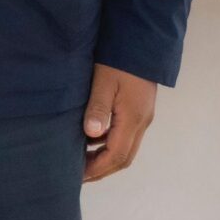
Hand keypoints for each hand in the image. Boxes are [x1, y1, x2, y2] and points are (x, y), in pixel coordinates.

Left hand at [81, 62, 158, 181]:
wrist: (142, 43)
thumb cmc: (120, 60)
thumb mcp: (104, 81)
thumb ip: (98, 108)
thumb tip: (92, 134)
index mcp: (133, 119)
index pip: (116, 155)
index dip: (97, 168)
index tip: (77, 176)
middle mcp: (141, 123)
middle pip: (124, 158)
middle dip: (101, 169)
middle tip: (78, 175)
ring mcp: (142, 117)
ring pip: (126, 148)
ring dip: (105, 158)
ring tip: (80, 161)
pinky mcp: (139, 111)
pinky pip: (125, 136)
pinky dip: (109, 145)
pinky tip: (91, 140)